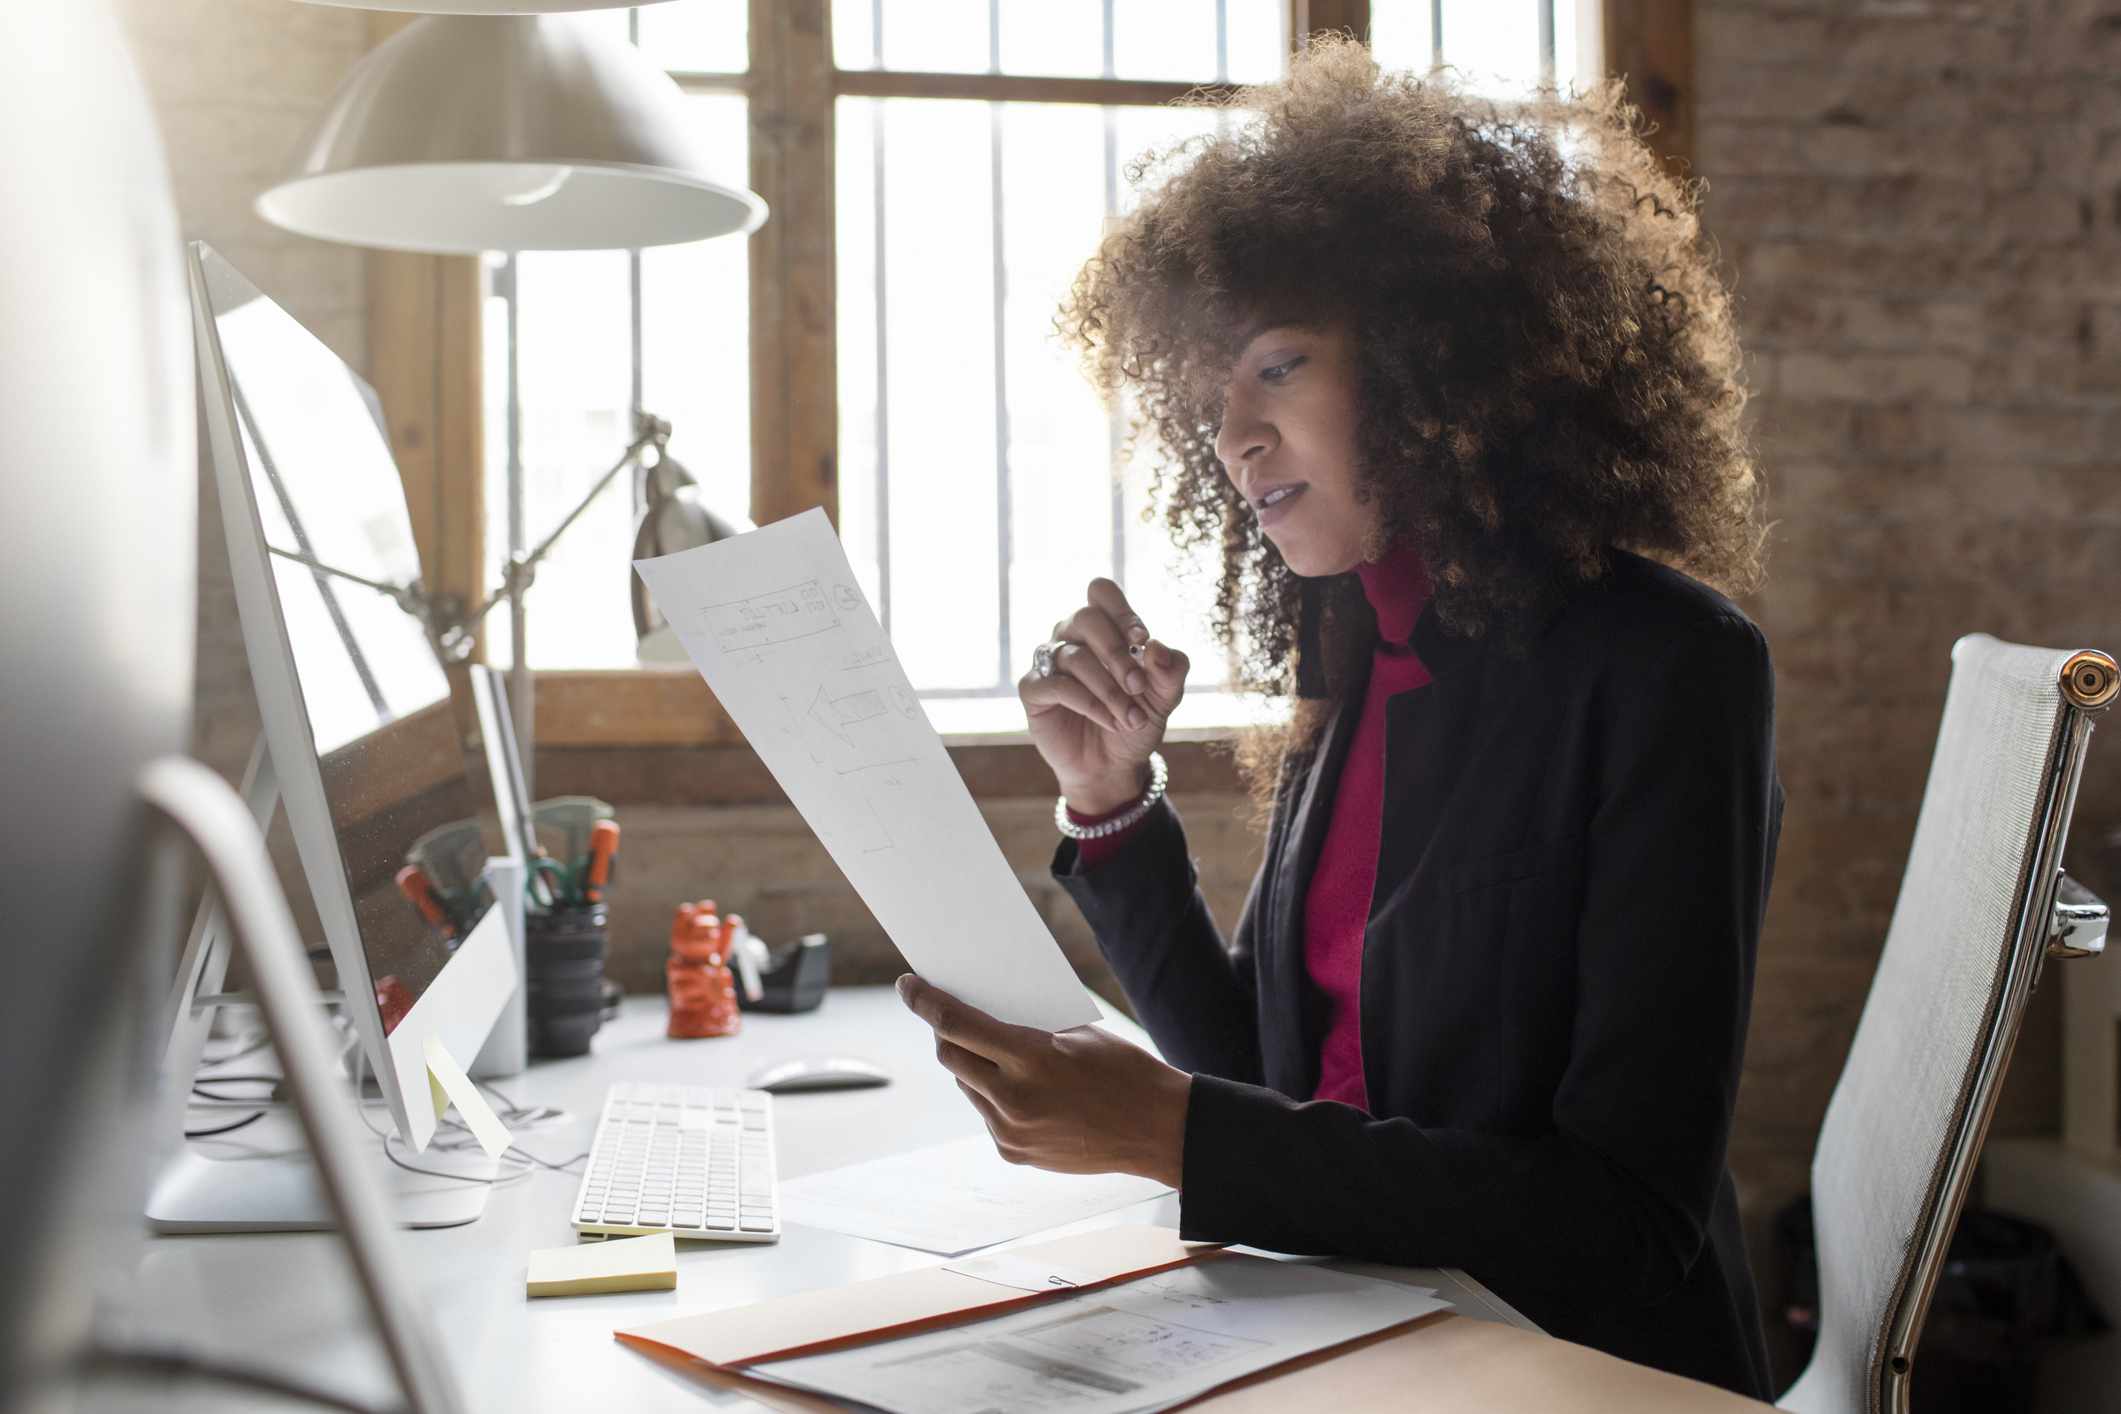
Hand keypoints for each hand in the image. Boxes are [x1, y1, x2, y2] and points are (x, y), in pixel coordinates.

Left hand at [896, 974, 1189, 1186]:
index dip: (925, 1001)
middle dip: (945, 1033)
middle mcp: (1013, 1099)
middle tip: (951, 1017)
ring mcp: (1011, 1131)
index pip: (956, 1023)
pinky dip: (994, 1096)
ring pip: (967, 1086)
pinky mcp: (1015, 1153)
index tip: (908, 985)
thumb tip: (984, 1014)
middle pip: (951, 1056)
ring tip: (999, 1054)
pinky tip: (1023, 1089)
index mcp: (1031, 1058)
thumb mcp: (1078, 1034)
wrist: (1158, 1131)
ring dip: (973, 1066)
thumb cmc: (1125, 1072)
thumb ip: (1027, 1028)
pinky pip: (988, 1114)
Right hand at [1019, 578, 1190, 814]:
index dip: (1121, 611)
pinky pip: (1057, 686)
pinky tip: (1110, 721)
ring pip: (1075, 657)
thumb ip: (1170, 669)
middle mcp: (1072, 636)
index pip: (1101, 593)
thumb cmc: (1137, 719)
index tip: (1141, 640)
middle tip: (1139, 686)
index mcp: (1104, 626)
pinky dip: (1089, 703)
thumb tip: (1156, 646)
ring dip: (1109, 689)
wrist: (1114, 766)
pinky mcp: (1034, 690)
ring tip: (1132, 718)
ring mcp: (1050, 662)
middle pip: (1086, 618)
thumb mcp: (1165, 696)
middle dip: (1117, 653)